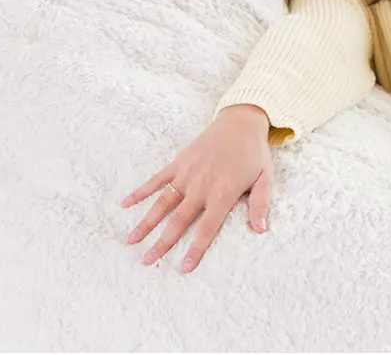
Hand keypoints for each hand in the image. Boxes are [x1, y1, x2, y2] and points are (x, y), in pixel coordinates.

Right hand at [121, 103, 274, 272]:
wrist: (240, 122)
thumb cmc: (254, 153)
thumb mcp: (265, 178)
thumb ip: (260, 205)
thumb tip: (260, 230)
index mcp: (223, 194)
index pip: (206, 229)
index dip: (195, 249)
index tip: (183, 268)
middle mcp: (201, 187)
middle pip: (178, 221)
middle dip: (162, 243)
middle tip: (147, 261)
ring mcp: (187, 174)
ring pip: (162, 203)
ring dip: (146, 222)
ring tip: (132, 240)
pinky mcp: (178, 163)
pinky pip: (156, 180)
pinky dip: (141, 191)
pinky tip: (125, 203)